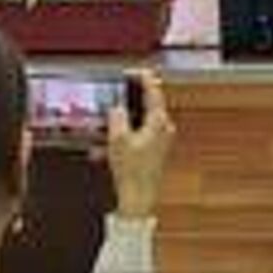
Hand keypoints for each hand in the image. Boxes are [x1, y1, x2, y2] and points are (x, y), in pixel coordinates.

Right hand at [106, 69, 175, 220]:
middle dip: (132, 101)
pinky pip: (138, 137)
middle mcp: (164, 129)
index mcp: (159, 121)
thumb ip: (117, 118)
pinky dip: (125, 136)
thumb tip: (117, 107)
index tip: (136, 71)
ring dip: (125, 122)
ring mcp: (161, 142)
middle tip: (120, 94)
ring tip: (108, 124)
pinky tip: (108, 145)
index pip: (154, 91)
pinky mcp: (154, 153)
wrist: (138, 201)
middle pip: (148, 106)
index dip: (144, 78)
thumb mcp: (118, 140)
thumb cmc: (132, 173)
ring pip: (141, 123)